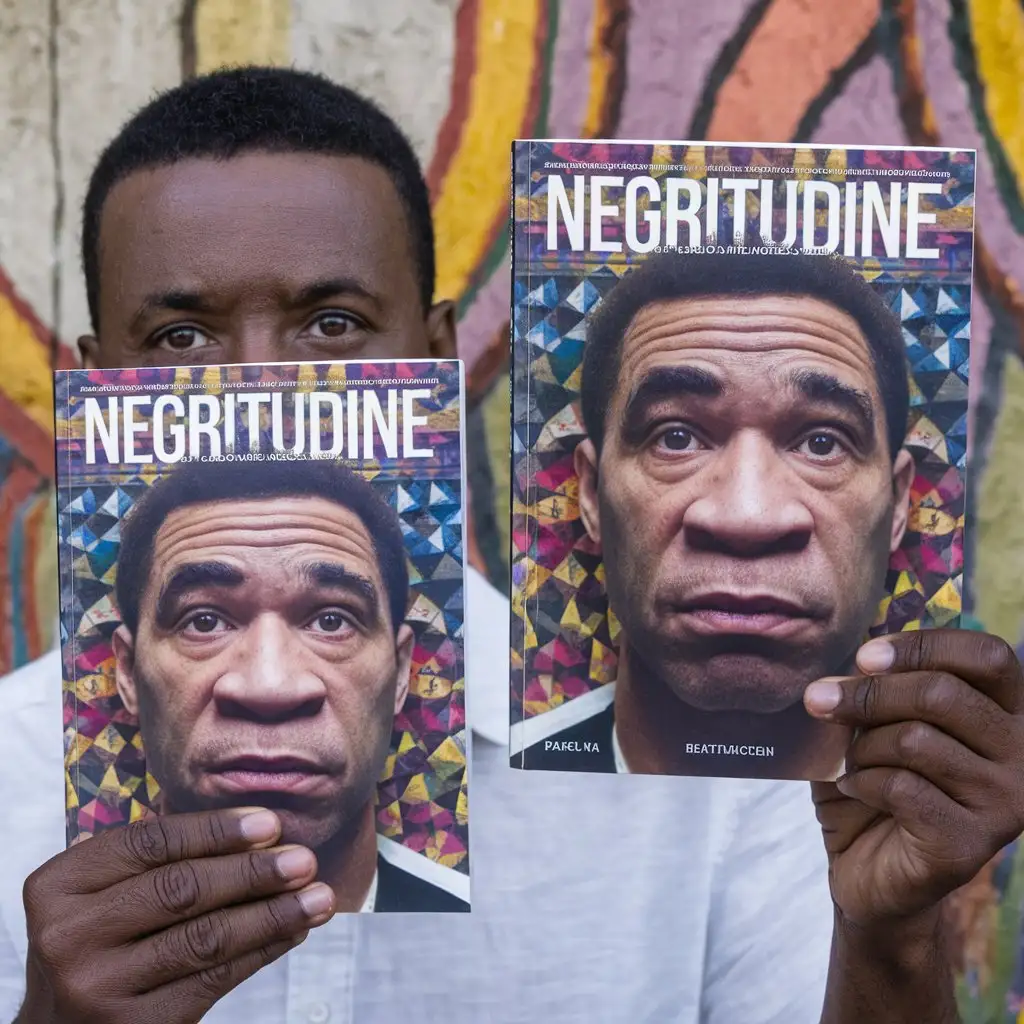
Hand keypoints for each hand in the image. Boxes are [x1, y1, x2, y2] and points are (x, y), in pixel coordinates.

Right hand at [17, 807, 335, 1023]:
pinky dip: (261, 950)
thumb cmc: (100, 941)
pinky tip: (292, 931)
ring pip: (204, 938)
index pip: (151, 843)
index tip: (271, 822)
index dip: (216, 830)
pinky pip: (211, 980)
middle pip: (181, 889)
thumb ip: (160, 862)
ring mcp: (94, 987)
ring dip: (272, 914)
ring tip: (318, 897)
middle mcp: (68, 935)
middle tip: (304, 860)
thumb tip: (261, 834)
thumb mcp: (105, 893)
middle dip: (253, 871)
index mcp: (59, 885)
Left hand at [804, 629, 1023, 926]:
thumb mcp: (874, 724)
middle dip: (867, 693)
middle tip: (820, 700)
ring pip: (916, 740)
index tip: (864, 657)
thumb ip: (875, 686)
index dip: (924, 646)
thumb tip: (852, 656)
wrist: (869, 872)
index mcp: (1010, 714)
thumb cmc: (877, 784)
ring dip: (863, 746)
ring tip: (852, 762)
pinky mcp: (970, 845)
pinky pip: (902, 787)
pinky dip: (862, 782)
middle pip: (942, 694)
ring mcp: (1006, 803)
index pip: (989, 655)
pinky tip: (855, 789)